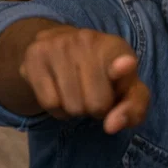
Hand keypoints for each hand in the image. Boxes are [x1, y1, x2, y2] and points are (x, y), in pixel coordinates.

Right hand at [18, 25, 149, 132]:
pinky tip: (62, 94)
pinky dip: (59, 110)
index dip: (123, 69)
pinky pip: (50, 103)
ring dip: (77, 110)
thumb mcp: (129, 90)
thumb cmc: (106, 76)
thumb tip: (111, 126)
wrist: (63, 47)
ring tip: (79, 92)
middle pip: (97, 104)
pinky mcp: (34, 56)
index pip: (122, 61)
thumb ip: (133, 110)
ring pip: (72, 106)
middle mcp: (88, 40)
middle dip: (98, 109)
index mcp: (117, 47)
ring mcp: (58, 45)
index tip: (127, 64)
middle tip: (95, 95)